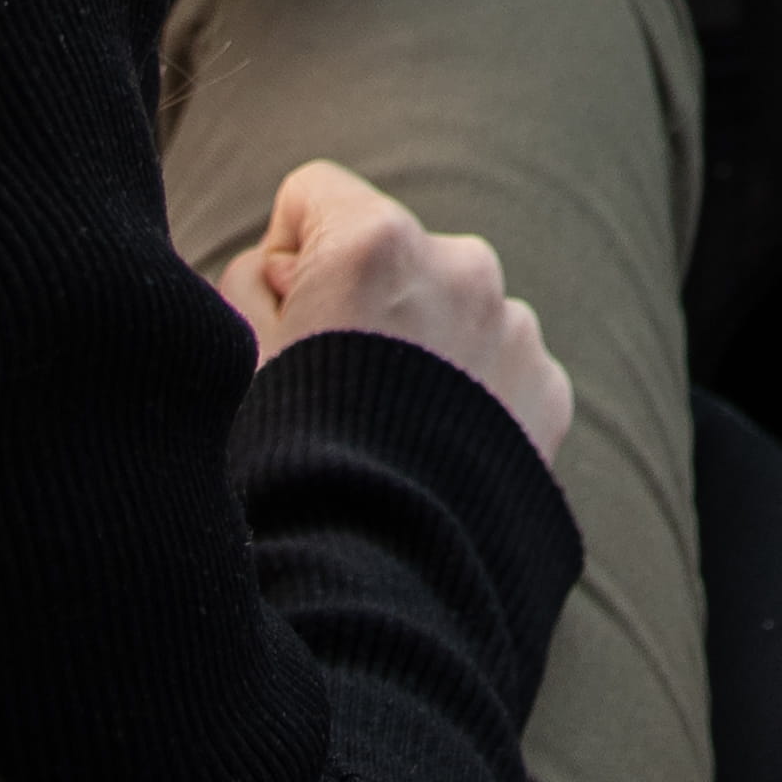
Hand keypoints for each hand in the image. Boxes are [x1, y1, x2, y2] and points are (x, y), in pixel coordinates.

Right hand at [210, 159, 573, 462]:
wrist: (383, 586)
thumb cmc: (288, 468)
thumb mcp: (233, 363)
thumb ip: (248, 287)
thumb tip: (282, 272)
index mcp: (374, 243)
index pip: (312, 196)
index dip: (281, 262)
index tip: (282, 325)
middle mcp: (461, 265)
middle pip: (389, 254)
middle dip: (360, 304)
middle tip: (332, 394)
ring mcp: (515, 327)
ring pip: (448, 310)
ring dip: (420, 350)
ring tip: (385, 437)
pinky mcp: (549, 388)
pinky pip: (496, 365)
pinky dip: (469, 397)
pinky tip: (433, 459)